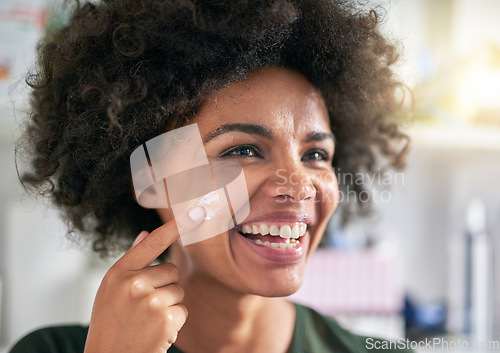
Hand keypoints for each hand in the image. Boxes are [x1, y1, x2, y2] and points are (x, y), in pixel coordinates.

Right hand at [83, 206, 205, 352]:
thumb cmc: (110, 322)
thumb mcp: (111, 290)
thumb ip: (131, 262)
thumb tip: (146, 233)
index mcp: (118, 273)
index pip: (152, 243)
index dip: (175, 226)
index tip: (196, 211)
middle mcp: (132, 283)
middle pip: (172, 270)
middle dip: (166, 286)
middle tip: (146, 306)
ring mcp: (149, 301)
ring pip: (179, 291)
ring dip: (169, 306)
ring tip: (147, 321)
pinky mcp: (164, 319)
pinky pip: (182, 310)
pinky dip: (173, 323)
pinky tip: (155, 332)